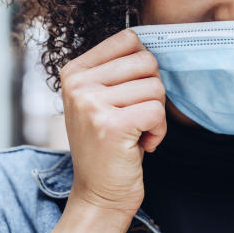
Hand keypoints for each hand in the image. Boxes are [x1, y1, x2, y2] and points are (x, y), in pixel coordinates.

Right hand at [60, 29, 166, 218]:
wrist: (99, 194)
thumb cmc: (109, 144)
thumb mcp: (102, 99)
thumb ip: (118, 69)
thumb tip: (150, 42)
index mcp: (74, 71)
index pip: (129, 39)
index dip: (143, 67)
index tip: (131, 94)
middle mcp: (77, 84)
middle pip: (146, 61)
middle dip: (153, 91)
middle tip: (137, 117)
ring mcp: (91, 103)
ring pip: (156, 87)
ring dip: (156, 115)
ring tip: (136, 133)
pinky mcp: (110, 125)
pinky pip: (157, 111)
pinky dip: (159, 131)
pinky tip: (142, 145)